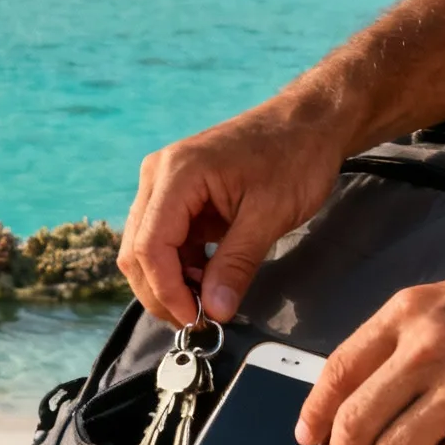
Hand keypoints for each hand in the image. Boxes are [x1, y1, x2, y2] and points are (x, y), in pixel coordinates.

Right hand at [118, 101, 350, 325]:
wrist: (307, 123)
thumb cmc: (294, 156)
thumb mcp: (270, 215)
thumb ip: (237, 264)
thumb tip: (216, 310)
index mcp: (176, 174)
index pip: (150, 246)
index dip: (166, 290)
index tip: (195, 318)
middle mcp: (158, 177)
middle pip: (137, 250)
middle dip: (161, 292)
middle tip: (197, 321)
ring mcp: (164, 186)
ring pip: (146, 249)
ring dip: (169, 282)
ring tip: (206, 303)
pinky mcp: (177, 197)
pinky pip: (166, 241)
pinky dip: (181, 268)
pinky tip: (207, 281)